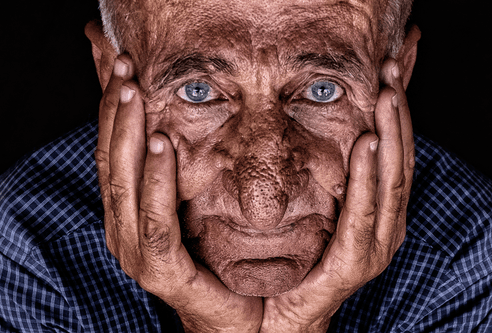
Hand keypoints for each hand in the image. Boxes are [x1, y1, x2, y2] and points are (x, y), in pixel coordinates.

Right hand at [95, 54, 262, 332]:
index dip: (114, 108)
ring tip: (135, 92)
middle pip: (112, 162)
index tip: (123, 64)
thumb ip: (183, 170)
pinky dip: (156, 183)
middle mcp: (125, 230)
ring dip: (128, 136)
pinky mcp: (160, 272)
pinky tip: (163, 146)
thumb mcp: (198, 205)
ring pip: (124, 186)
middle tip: (123, 65)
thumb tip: (180, 120)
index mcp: (130, 213)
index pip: (114, 153)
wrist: (240, 320)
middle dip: (116, 111)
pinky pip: (156, 222)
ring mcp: (138, 253)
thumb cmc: (220, 261)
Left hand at [260, 58, 414, 331]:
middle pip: (397, 161)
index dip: (395, 114)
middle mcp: (384, 226)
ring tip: (387, 96)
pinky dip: (368, 177)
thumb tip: (322, 132)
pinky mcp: (356, 260)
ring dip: (391, 135)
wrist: (282, 317)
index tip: (388, 72)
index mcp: (377, 213)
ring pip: (390, 181)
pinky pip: (365, 212)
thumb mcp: (315, 210)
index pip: (391, 156)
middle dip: (398, 115)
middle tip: (391, 70)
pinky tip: (367, 143)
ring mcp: (375, 244)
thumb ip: (329, 179)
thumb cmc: (297, 262)